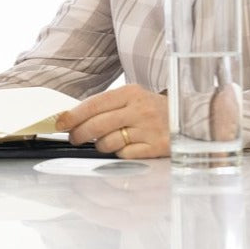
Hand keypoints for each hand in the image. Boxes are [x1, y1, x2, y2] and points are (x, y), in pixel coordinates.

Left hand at [55, 84, 169, 158]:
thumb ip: (106, 107)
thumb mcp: (133, 99)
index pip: (94, 104)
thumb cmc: (154, 111)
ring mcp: (149, 129)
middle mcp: (140, 109)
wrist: (189, 119)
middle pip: (97, 125)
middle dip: (79, 134)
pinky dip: (121, 154)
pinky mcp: (156, 147)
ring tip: (111, 141)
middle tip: (75, 138)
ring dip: (103, 146)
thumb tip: (72, 118)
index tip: (60, 123)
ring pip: (108, 143)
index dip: (73, 115)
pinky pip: (124, 155)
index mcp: (131, 93)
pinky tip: (129, 147)